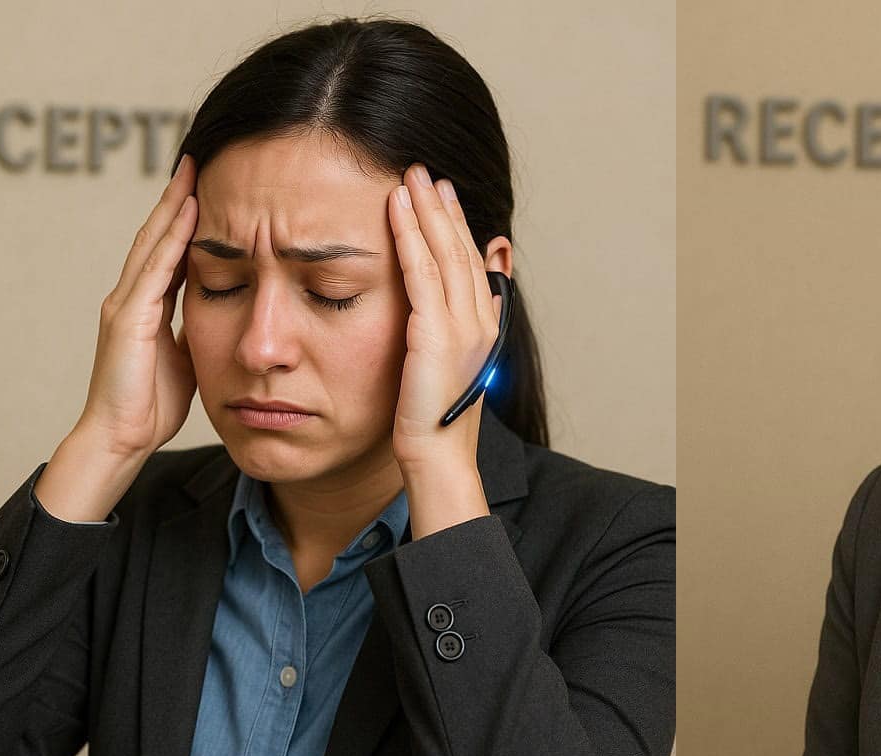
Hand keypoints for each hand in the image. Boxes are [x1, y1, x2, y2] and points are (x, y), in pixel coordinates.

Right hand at [74, 154, 198, 458]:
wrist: (120, 438)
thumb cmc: (151, 405)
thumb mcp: (185, 356)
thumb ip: (194, 329)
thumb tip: (221, 313)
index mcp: (145, 305)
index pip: (168, 251)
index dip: (185, 219)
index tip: (206, 189)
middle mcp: (131, 297)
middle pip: (157, 235)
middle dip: (177, 198)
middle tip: (197, 160)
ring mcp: (125, 304)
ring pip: (153, 243)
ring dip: (173, 206)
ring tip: (193, 172)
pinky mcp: (128, 318)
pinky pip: (155, 269)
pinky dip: (172, 239)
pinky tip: (188, 214)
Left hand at [387, 163, 501, 472]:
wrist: (439, 458)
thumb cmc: (435, 426)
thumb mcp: (446, 372)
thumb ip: (451, 335)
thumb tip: (450, 310)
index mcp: (484, 329)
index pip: (471, 264)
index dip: (457, 227)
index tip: (442, 196)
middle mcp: (480, 321)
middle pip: (462, 250)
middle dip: (443, 208)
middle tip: (426, 173)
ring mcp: (463, 326)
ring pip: (445, 252)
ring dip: (427, 211)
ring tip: (410, 177)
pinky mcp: (436, 333)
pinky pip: (421, 272)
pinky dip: (410, 235)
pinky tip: (395, 209)